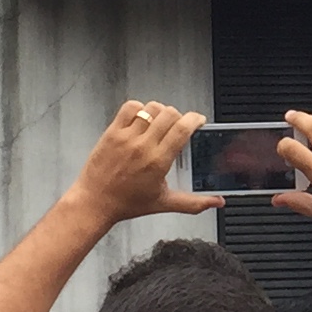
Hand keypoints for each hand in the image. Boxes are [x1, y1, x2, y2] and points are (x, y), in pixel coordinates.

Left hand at [66, 101, 222, 227]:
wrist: (95, 202)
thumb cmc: (126, 203)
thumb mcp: (164, 203)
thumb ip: (194, 203)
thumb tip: (216, 202)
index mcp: (159, 162)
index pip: (183, 128)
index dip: (195, 119)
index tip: (198, 120)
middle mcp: (143, 146)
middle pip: (170, 114)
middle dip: (179, 116)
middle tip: (178, 125)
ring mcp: (126, 137)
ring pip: (151, 108)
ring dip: (160, 111)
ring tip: (160, 122)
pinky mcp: (112, 132)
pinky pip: (129, 108)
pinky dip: (139, 108)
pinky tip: (141, 119)